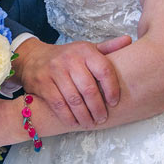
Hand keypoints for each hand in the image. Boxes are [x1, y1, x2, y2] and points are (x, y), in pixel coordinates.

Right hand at [13, 35, 130, 127]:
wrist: (34, 57)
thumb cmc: (67, 57)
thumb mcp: (87, 49)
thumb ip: (108, 47)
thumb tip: (129, 40)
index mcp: (85, 51)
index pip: (104, 70)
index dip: (112, 89)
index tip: (114, 102)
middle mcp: (70, 59)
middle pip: (89, 89)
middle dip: (98, 108)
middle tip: (103, 118)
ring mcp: (55, 71)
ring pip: (74, 99)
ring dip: (84, 115)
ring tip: (91, 123)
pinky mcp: (43, 84)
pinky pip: (59, 105)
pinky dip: (68, 117)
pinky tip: (75, 123)